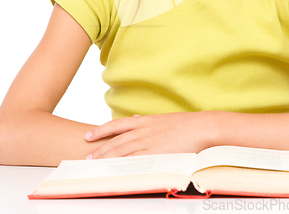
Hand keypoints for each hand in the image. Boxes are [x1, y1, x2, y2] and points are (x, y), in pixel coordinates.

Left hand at [84, 111, 216, 158]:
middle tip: (86, 158)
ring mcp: (149, 142)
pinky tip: (114, 170)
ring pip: (122, 151)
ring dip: (106, 158)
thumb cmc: (187, 124)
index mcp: (146, 121)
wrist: (202, 127)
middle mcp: (144, 130)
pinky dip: (123, 165)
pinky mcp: (157, 153)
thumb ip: (149, 121)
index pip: (117, 125)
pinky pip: (136, 161)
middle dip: (100, 149)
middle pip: (116, 141)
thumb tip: (138, 119)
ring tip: (94, 164)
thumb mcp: (164, 118)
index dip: (101, 130)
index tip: (89, 135)